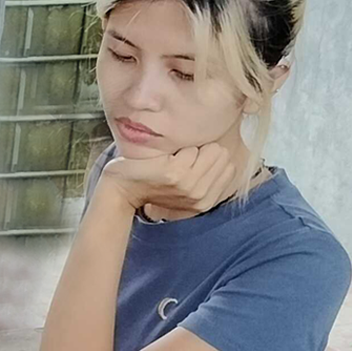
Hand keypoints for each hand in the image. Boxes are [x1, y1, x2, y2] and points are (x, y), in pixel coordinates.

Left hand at [98, 144, 237, 216]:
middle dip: (202, 152)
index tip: (189, 167)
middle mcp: (200, 196)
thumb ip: (208, 175)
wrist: (121, 189)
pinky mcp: (175, 175)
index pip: (230, 165)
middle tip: (178, 164)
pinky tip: (162, 162)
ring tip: (171, 162)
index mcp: (206, 201)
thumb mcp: (186, 185)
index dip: (209, 158)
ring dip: (190, 150)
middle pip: (222, 154)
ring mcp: (189, 186)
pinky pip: (191, 149)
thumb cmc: (152, 181)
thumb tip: (226, 152)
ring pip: (211, 149)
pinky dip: (177, 149)